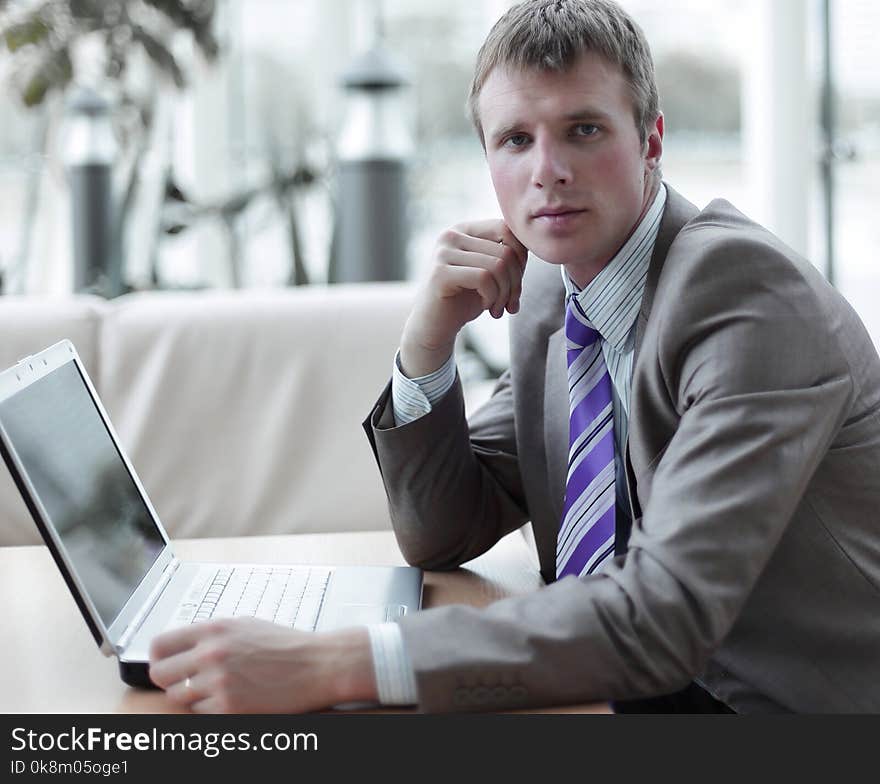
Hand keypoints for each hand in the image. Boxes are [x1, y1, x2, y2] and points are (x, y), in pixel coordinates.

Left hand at [148, 618, 376, 712]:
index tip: (164, 663)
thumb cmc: (286, 644)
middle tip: (185, 681)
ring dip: (192, 696)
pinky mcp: (229, 707)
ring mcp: (219, 682)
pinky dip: (211, 708)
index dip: (158, 657)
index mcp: (214, 629)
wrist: (317, 664)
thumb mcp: (246, 625)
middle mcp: (211, 653)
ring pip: (177, 697)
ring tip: (215, 689)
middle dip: (169, 679)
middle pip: (160, 674)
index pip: (160, 645)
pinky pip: (200, 713)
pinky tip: (232, 697)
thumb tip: (183, 645)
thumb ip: (212, 635)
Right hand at [400, 219, 527, 376]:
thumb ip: (506, 256)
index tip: (515, 284)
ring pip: (498, 265)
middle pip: (506, 251)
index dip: (521, 257)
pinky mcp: (440, 273)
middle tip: (510, 304)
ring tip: (498, 309)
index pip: (506, 229)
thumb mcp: (489, 273)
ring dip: (505, 293)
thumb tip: (533, 246)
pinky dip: (493, 297)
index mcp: (464, 230)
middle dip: (515, 283)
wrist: (433, 327)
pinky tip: (487, 308)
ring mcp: (443, 253)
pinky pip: (484, 278)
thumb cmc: (463, 300)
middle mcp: (451, 236)